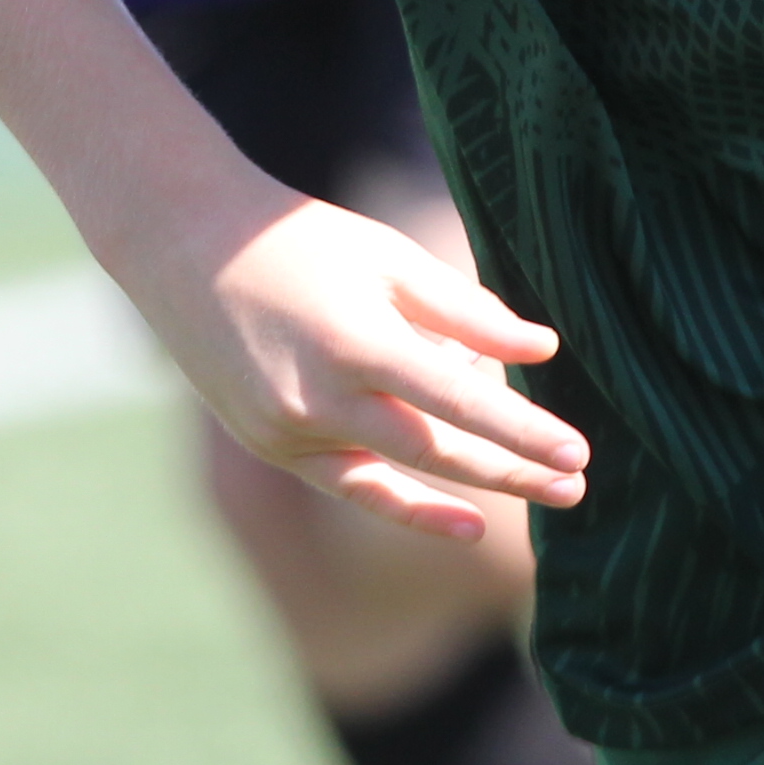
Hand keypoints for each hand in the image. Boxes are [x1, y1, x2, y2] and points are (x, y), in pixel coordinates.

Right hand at [139, 187, 590, 544]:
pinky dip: (409, 503)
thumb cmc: (303, 243)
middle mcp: (319, 400)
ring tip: (548, 494)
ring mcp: (289, 432)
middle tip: (577, 484)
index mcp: (355, 342)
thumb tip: (541, 349)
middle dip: (513, 470)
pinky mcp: (272, 446)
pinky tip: (467, 522)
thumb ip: (466, 311)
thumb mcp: (390, 259)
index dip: (522, 430)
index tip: (576, 450)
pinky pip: (354, 484)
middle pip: (437, 450)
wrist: (186, 249)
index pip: (459, 400)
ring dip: (477, 488)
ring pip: (401, 469)